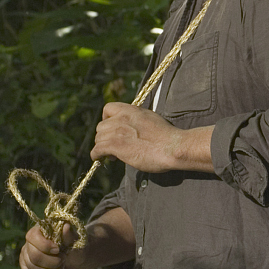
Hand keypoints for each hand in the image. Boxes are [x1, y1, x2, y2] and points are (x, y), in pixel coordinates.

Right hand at [19, 221, 81, 268]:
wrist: (75, 260)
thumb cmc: (74, 246)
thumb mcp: (75, 240)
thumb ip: (69, 235)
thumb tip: (66, 226)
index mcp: (38, 231)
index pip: (32, 237)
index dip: (45, 246)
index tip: (58, 250)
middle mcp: (28, 244)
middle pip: (34, 257)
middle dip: (52, 262)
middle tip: (63, 261)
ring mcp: (25, 257)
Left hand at [91, 102, 213, 172]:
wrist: (172, 147)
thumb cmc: (167, 137)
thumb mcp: (151, 119)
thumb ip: (137, 121)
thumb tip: (131, 129)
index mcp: (131, 110)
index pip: (108, 108)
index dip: (107, 119)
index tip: (112, 129)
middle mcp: (121, 118)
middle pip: (101, 126)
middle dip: (105, 136)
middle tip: (113, 146)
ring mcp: (117, 132)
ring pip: (98, 138)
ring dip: (102, 146)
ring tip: (111, 155)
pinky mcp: (116, 145)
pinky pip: (97, 149)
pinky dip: (96, 155)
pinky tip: (100, 159)